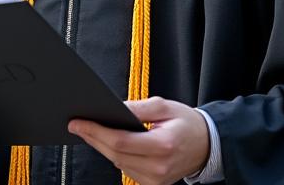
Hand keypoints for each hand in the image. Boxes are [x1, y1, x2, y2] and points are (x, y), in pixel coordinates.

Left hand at [68, 97, 209, 184]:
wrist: (207, 146)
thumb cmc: (186, 123)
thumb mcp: (165, 106)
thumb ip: (138, 108)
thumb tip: (114, 108)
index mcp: (164, 145)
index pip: (121, 141)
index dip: (96, 131)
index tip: (78, 122)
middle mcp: (159, 167)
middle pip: (115, 154)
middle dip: (93, 138)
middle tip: (76, 124)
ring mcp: (156, 180)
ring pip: (118, 163)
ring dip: (102, 146)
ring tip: (89, 130)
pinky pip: (126, 169)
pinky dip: (115, 155)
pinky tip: (107, 142)